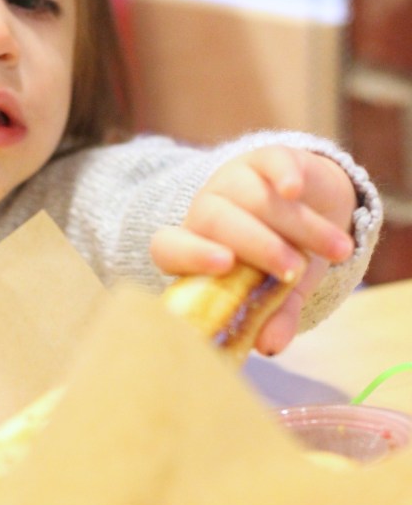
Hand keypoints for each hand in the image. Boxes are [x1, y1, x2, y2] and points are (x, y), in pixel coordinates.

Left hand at [150, 147, 357, 355]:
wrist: (316, 216)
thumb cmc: (285, 262)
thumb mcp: (282, 294)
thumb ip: (274, 317)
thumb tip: (269, 346)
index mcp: (197, 248)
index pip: (170, 248)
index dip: (190, 254)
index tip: (223, 265)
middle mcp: (207, 210)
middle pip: (214, 219)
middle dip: (257, 246)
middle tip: (292, 271)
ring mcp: (234, 180)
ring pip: (254, 198)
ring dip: (296, 226)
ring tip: (335, 252)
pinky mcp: (265, 159)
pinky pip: (268, 161)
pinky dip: (282, 174)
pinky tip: (295, 190)